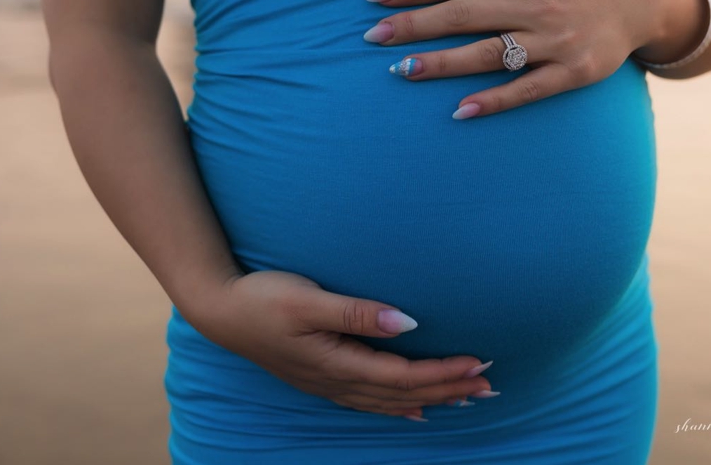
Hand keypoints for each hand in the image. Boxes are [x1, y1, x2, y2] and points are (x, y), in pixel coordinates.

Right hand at [183, 270, 496, 420]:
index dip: (443, 372)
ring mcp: (329, 385)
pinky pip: (372, 402)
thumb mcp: (307, 299)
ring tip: (469, 397)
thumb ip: (357, 312)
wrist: (219, 310)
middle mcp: (337, 382)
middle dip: (449, 390)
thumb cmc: (262, 297)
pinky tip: (416, 411)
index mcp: (337, 363)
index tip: (479, 362)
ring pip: (391, 402)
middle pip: (404, 394)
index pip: (403, 375)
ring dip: (432, 399)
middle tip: (491, 384)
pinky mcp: (323, 379)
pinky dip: (400, 407)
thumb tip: (407, 321)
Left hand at [363, 0, 689, 119]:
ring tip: (402, 70)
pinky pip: (528, 89)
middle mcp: (533, 5)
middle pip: (463, 16)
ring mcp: (553, 41)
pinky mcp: (572, 71)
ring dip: (443, 63)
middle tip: (372, 37)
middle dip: (414, 26)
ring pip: (488, 54)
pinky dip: (495, 100)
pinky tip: (460, 111)